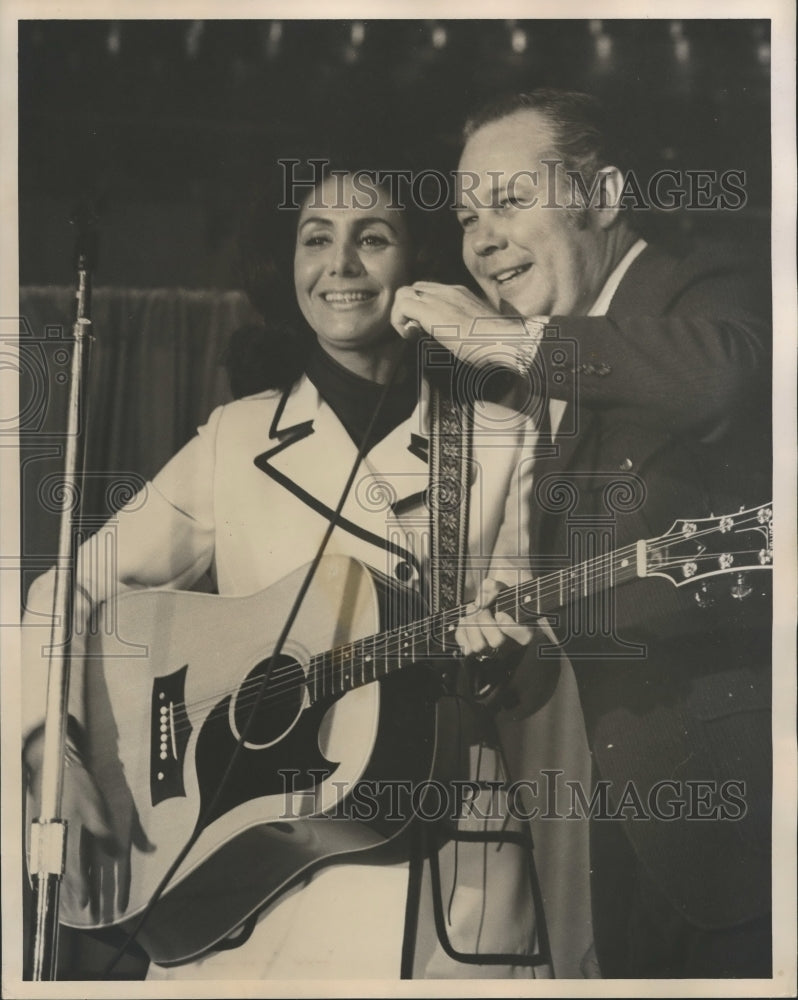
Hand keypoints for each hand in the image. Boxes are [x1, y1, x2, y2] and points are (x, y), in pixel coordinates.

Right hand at [25, 734, 153, 919]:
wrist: (51, 765)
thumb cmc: (74, 783)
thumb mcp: (94, 804)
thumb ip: (101, 830)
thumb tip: (114, 851)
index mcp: (67, 838)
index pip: (74, 872)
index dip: (81, 889)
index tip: (86, 903)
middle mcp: (54, 841)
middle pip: (63, 873)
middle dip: (71, 890)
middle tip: (78, 904)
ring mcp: (46, 836)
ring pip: (55, 865)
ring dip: (63, 880)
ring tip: (69, 894)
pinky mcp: (43, 829)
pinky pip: (49, 854)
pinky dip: (55, 865)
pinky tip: (58, 869)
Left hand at [391, 281, 538, 372]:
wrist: (503, 339)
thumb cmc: (497, 341)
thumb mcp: (479, 329)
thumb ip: (465, 327)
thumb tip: (459, 340)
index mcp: (460, 294)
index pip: (430, 290)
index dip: (421, 307)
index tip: (425, 329)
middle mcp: (448, 291)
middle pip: (414, 289)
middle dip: (408, 309)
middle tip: (415, 331)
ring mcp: (438, 297)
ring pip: (403, 294)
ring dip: (402, 314)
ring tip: (411, 333)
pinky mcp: (429, 310)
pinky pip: (401, 306)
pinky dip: (399, 321)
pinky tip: (410, 336)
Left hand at [455, 577, 533, 658]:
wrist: (495, 599)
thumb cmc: (502, 593)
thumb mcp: (502, 584)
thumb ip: (493, 587)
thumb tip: (481, 602)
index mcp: (525, 629)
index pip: (523, 637)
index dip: (508, 625)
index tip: (500, 612)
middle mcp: (510, 644)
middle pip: (497, 641)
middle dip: (485, 620)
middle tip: (482, 608)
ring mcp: (493, 651)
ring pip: (478, 646)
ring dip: (471, 624)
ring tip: (472, 610)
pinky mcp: (477, 651)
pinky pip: (465, 647)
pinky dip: (462, 630)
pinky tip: (467, 619)